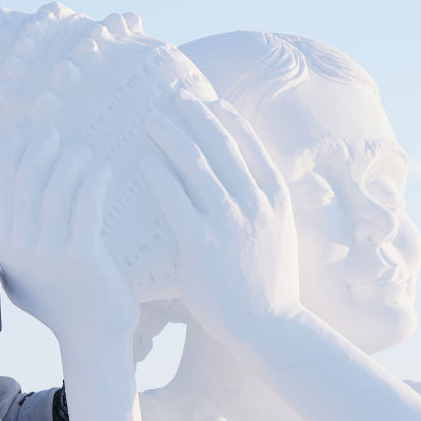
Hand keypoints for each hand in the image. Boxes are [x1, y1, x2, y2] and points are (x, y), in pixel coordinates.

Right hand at [0, 128, 137, 341]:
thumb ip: (3, 251)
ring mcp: (51, 253)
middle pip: (27, 180)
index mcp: (4, 247)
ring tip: (83, 151)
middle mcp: (22, 249)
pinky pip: (87, 204)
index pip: (2, 187)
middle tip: (55, 134)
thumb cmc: (61, 304)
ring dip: (71, 160)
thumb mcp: (20, 279)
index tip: (25, 135)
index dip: (12, 153)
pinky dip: (94, 178)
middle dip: (40, 148)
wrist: (93, 336)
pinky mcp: (83, 257)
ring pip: (57, 188)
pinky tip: (103, 169)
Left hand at [141, 93, 301, 342]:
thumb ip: (259, 205)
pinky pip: (176, 199)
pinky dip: (160, 176)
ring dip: (171, 135)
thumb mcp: (276, 234)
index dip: (225, 117)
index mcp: (275, 196)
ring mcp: (230, 220)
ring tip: (150, 119)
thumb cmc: (267, 284)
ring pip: (197, 164)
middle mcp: (255, 201)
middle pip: (221, 143)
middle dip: (195, 113)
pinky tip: (144, 162)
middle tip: (173, 95)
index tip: (207, 99)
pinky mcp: (203, 242)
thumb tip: (238, 184)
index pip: (249, 142)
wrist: (269, 324)